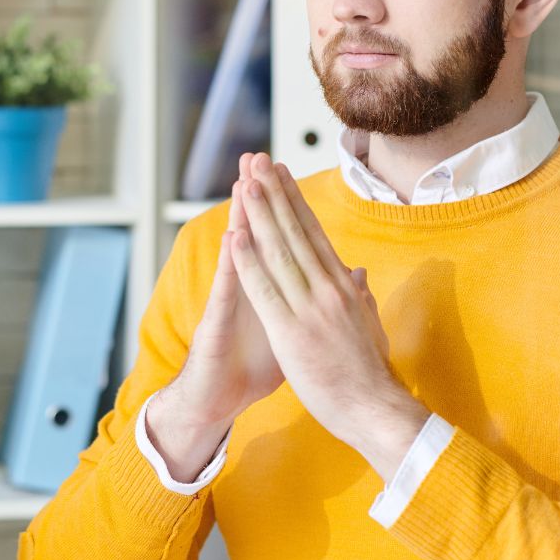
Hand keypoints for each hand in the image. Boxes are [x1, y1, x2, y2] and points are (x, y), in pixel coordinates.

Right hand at [149, 155, 285, 476]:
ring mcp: (230, 304)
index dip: (287, 208)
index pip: (283, 241)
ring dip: (242, 216)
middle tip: (260, 157)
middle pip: (259, 235)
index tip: (290, 173)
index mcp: (274, 292)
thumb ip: (312, 306)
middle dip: (261, 196)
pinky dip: (232, 264)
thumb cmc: (250, 370)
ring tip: (243, 180)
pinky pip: (227, 291)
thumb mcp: (291, 336)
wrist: (218, 403)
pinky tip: (232, 237)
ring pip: (238, 254)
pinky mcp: (216, 325)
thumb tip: (343, 283)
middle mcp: (249, 290)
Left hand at [229, 153, 428, 477]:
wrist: (376, 410)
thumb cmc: (371, 373)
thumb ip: (360, 296)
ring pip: (280, 252)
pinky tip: (236, 237)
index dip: (295, 201)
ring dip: (260, 216)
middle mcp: (329, 288)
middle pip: (296, 232)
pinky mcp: (292, 332)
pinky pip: (266, 291)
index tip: (281, 175)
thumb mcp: (368, 325)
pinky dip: (249, 262)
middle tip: (258, 161)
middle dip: (275, 194)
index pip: (315, 233)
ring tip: (244, 184)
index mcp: (344, 286)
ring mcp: (310, 308)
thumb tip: (358, 272)